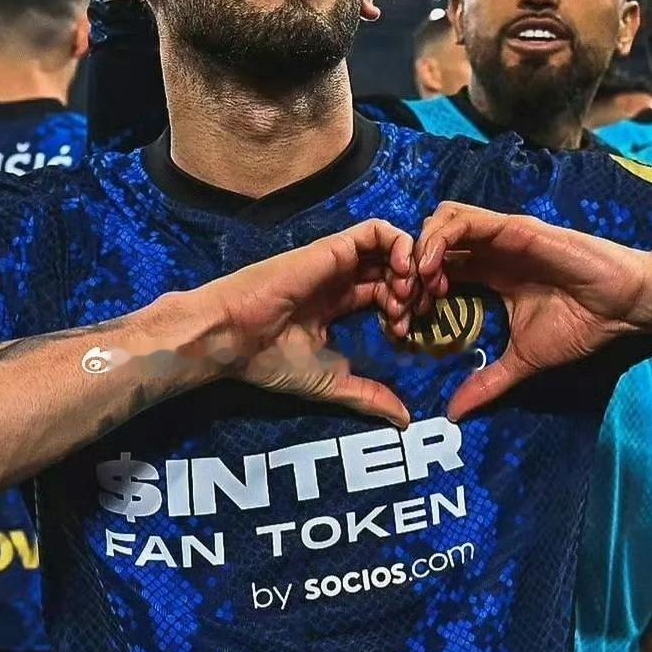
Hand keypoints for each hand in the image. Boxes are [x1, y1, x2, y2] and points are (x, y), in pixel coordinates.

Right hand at [204, 218, 414, 427]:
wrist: (236, 337)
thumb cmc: (272, 360)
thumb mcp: (332, 383)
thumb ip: (369, 396)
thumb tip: (404, 421)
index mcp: (337, 307)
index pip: (385, 297)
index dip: (405, 312)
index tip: (406, 336)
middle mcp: (340, 281)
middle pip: (393, 273)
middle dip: (414, 292)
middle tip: (415, 314)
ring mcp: (338, 262)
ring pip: (391, 248)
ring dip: (410, 268)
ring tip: (405, 295)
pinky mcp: (334, 247)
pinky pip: (377, 230)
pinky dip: (400, 244)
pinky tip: (402, 272)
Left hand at [409, 203, 648, 418]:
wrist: (622, 307)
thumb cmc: (580, 325)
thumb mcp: (522, 361)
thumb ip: (487, 383)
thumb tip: (456, 415)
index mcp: (489, 274)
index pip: (435, 269)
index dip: (413, 290)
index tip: (405, 322)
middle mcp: (490, 250)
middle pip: (429, 242)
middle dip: (407, 269)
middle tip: (401, 303)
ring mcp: (499, 235)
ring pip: (440, 221)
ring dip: (418, 250)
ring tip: (415, 286)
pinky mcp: (512, 227)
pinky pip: (463, 221)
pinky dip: (439, 240)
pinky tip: (432, 271)